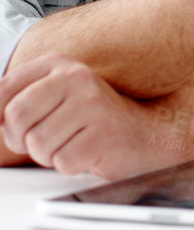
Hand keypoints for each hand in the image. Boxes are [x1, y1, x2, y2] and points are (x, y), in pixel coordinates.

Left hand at [0, 53, 162, 177]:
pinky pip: (62, 161)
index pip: (4, 89)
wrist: (144, 133)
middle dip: (21, 140)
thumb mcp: (55, 96)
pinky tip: (85, 153)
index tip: (11, 128)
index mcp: (58, 64)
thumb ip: (21, 99)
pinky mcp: (103, 134)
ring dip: (48, 155)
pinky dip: (69, 166)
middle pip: (16, 117)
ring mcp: (92, 104)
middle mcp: (76, 78)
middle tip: (39, 142)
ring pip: (38, 144)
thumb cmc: (94, 118)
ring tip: (69, 145)